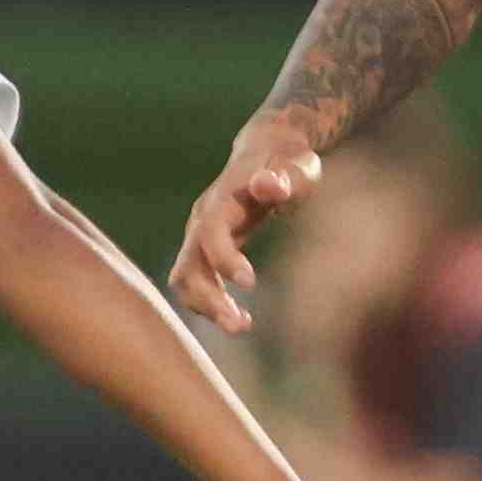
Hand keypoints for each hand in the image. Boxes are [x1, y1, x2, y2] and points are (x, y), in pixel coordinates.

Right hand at [170, 121, 324, 333]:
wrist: (267, 155)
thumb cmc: (288, 165)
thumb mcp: (297, 167)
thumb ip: (285, 178)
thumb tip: (269, 184)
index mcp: (223, 199)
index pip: (211, 231)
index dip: (224, 258)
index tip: (251, 283)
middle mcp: (202, 219)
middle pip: (189, 263)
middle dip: (209, 297)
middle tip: (240, 325)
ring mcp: (198, 236)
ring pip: (184, 278)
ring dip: (205, 307)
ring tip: (241, 326)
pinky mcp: (203, 251)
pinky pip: (193, 283)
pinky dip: (209, 305)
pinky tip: (241, 319)